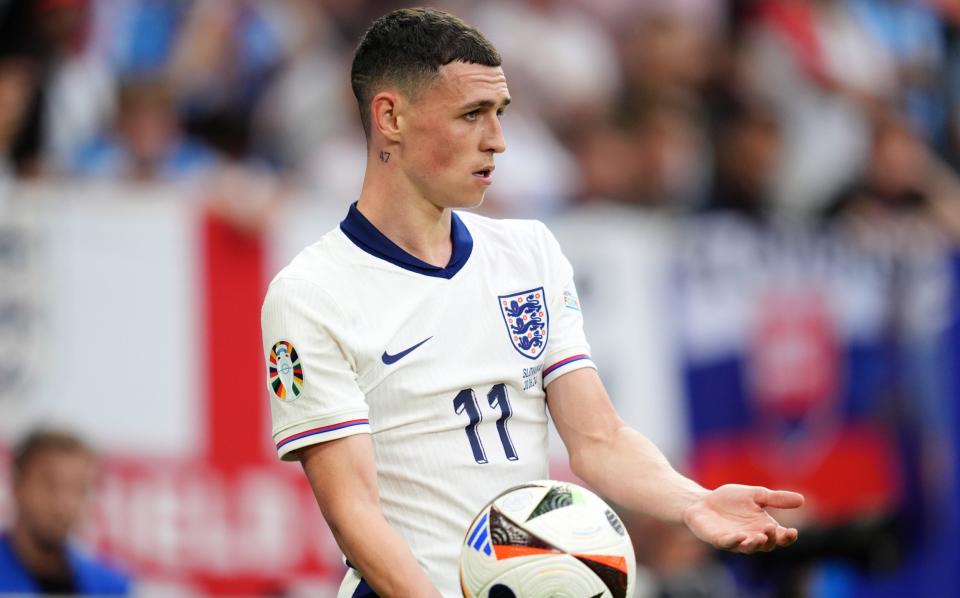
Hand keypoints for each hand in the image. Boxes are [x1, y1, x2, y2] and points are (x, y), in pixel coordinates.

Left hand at [682, 484, 803, 553]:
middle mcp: (752, 537)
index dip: (787, 537)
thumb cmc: (730, 500)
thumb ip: (776, 498)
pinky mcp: (719, 540)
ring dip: (754, 544)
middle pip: (766, 545)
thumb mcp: (756, 495)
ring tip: (759, 537)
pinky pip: (728, 544)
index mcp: (763, 527)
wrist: (703, 501)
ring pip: (748, 548)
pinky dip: (734, 541)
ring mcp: (735, 540)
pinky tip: (739, 536)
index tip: (793, 532)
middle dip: (771, 539)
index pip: (780, 537)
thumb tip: (802, 500)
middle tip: (771, 529)